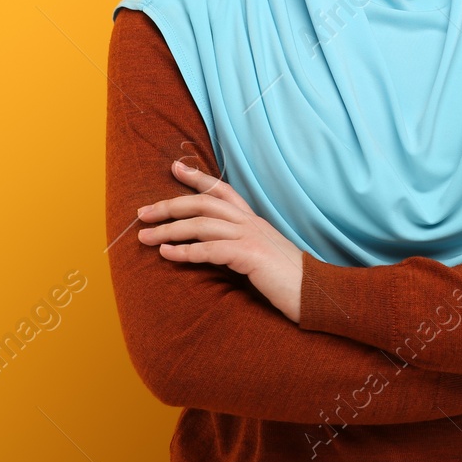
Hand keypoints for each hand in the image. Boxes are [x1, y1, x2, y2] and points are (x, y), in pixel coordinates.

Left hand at [137, 159, 305, 322]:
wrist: (318, 294)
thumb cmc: (289, 281)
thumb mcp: (263, 255)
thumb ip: (242, 245)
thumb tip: (215, 249)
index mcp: (253, 220)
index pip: (222, 190)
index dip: (197, 177)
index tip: (174, 167)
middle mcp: (250, 223)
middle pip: (204, 203)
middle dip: (170, 205)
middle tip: (143, 212)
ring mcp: (251, 237)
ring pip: (201, 224)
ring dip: (169, 230)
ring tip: (145, 237)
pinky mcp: (250, 256)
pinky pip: (209, 250)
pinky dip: (184, 252)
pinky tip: (166, 255)